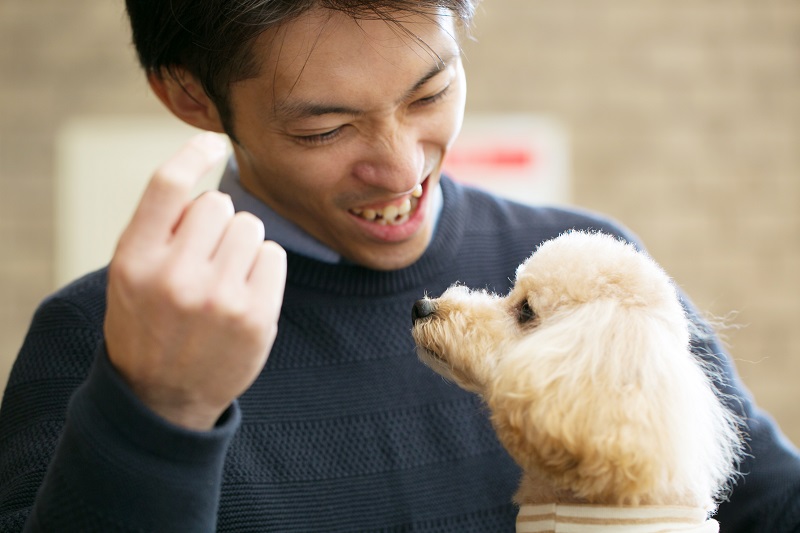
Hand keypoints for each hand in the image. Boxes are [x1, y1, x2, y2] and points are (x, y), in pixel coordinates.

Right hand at [104, 133, 286, 429]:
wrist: (163, 398)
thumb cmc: (149, 325)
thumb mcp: (131, 276)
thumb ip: (159, 230)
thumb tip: (208, 179)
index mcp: (134, 260)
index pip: (168, 185)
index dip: (193, 153)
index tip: (213, 141)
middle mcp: (174, 276)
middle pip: (218, 205)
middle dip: (217, 224)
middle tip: (205, 258)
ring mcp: (218, 298)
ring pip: (251, 226)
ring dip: (243, 244)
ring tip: (224, 278)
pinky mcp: (255, 316)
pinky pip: (274, 255)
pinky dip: (264, 266)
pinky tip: (246, 292)